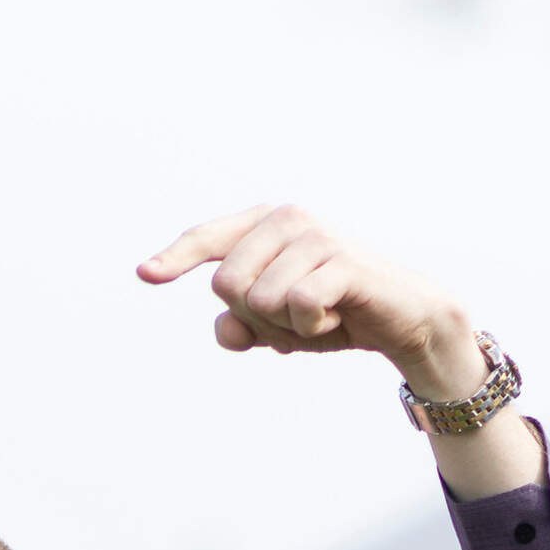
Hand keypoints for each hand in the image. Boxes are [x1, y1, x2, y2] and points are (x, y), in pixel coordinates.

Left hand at [136, 207, 481, 398]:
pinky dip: (312, 326)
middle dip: (257, 318)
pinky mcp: (341, 261)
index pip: (207, 240)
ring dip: (289, 327)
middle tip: (298, 316)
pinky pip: (296, 305)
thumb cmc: (335, 313)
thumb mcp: (278, 327)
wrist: (403, 320)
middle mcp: (287, 219)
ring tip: (323, 314)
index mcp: (266, 226)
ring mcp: (314, 236)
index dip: (175, 259)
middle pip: (227, 285)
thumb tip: (226, 330)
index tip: (146, 275)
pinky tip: (339, 315)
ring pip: (259, 301)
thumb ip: (243, 327)